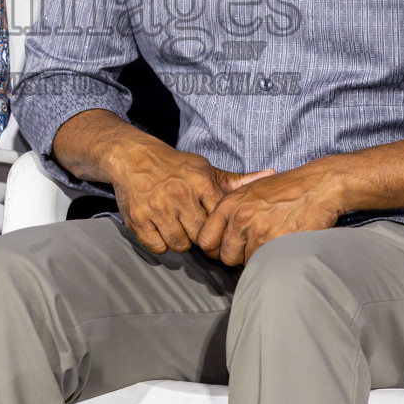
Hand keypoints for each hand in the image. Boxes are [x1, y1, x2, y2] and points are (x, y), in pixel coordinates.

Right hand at [104, 138, 269, 255]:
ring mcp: (157, 207)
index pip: (220, 219)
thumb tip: (271, 175)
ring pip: (180, 244)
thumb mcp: (205, 169)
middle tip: (195, 229)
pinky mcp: (138, 219)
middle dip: (201, 237)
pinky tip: (161, 230)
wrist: (132, 157)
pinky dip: (161, 243)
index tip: (216, 227)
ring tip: (178, 228)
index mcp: (200, 181)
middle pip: (201, 236)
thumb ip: (236, 180)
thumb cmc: (175, 166)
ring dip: (180, 241)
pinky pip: (157, 247)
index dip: (220, 228)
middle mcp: (179, 194)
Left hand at [196, 164, 344, 265]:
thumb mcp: (250, 190)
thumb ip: (230, 211)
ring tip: (273, 239)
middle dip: (238, 256)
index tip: (226, 248)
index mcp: (230, 204)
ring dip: (258, 257)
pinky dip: (274, 259)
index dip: (215, 248)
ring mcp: (259, 232)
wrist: (318, 186)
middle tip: (255, 245)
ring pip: (247, 262)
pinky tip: (283, 244)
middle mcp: (241, 218)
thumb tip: (214, 238)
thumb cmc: (286, 188)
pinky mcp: (278, 244)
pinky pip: (267, 263)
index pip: (205, 240)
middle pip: (226, 257)